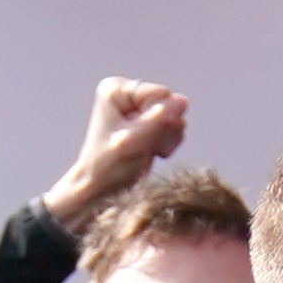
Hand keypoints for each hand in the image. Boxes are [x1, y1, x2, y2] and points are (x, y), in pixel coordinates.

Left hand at [40, 76, 188, 233]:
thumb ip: (158, 120)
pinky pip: (175, 128)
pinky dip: (168, 144)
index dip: (158, 120)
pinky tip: (152, 153)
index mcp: (115, 90)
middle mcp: (127, 94)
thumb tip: (182, 101)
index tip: (139, 140)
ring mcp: (140, 107)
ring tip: (146, 152)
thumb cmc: (108, 169)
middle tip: (144, 148)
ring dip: (166, 139)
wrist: (100, 192)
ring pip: (175, 117)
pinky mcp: (150, 121)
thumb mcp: (134, 143)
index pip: (160, 94)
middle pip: (169, 104)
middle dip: (163, 130)